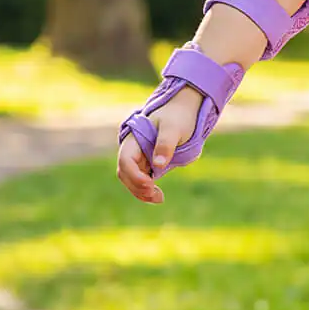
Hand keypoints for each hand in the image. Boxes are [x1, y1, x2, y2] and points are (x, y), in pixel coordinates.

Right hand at [116, 87, 201, 204]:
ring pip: (131, 179)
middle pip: (125, 173)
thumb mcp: (173, 128)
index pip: (125, 160)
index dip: (134, 175)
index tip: (150, 184)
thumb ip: (166, 144)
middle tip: (157, 196)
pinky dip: (146, 189)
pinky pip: (141, 179)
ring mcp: (139, 157)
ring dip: (141, 192)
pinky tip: (157, 196)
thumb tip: (158, 165)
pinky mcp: (148, 163)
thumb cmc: (178, 116)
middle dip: (137, 187)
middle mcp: (133, 149)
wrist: (183, 110)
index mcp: (134, 139)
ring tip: (159, 198)